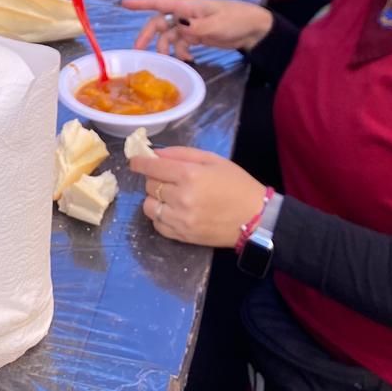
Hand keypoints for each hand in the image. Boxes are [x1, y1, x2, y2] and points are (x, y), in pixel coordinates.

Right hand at [122, 0, 273, 54]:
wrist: (253, 28)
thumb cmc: (236, 19)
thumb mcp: (218, 24)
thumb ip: (197, 26)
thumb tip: (179, 29)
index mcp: (188, 6)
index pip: (160, 3)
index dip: (141, 3)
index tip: (123, 4)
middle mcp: (185, 13)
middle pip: (159, 22)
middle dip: (148, 35)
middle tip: (138, 50)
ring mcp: (190, 24)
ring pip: (169, 35)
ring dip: (166, 47)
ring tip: (168, 60)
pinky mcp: (196, 35)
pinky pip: (180, 43)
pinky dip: (181, 52)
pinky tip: (188, 60)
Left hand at [132, 147, 268, 247]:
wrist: (256, 218)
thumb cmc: (236, 184)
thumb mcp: (212, 160)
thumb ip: (181, 154)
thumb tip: (155, 154)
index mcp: (189, 175)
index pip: (152, 167)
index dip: (139, 163)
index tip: (135, 161)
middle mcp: (181, 197)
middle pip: (149, 185)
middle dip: (154, 179)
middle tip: (167, 178)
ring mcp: (181, 219)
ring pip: (149, 206)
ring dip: (155, 199)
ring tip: (169, 196)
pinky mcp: (183, 236)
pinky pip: (157, 224)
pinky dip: (160, 216)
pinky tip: (172, 211)